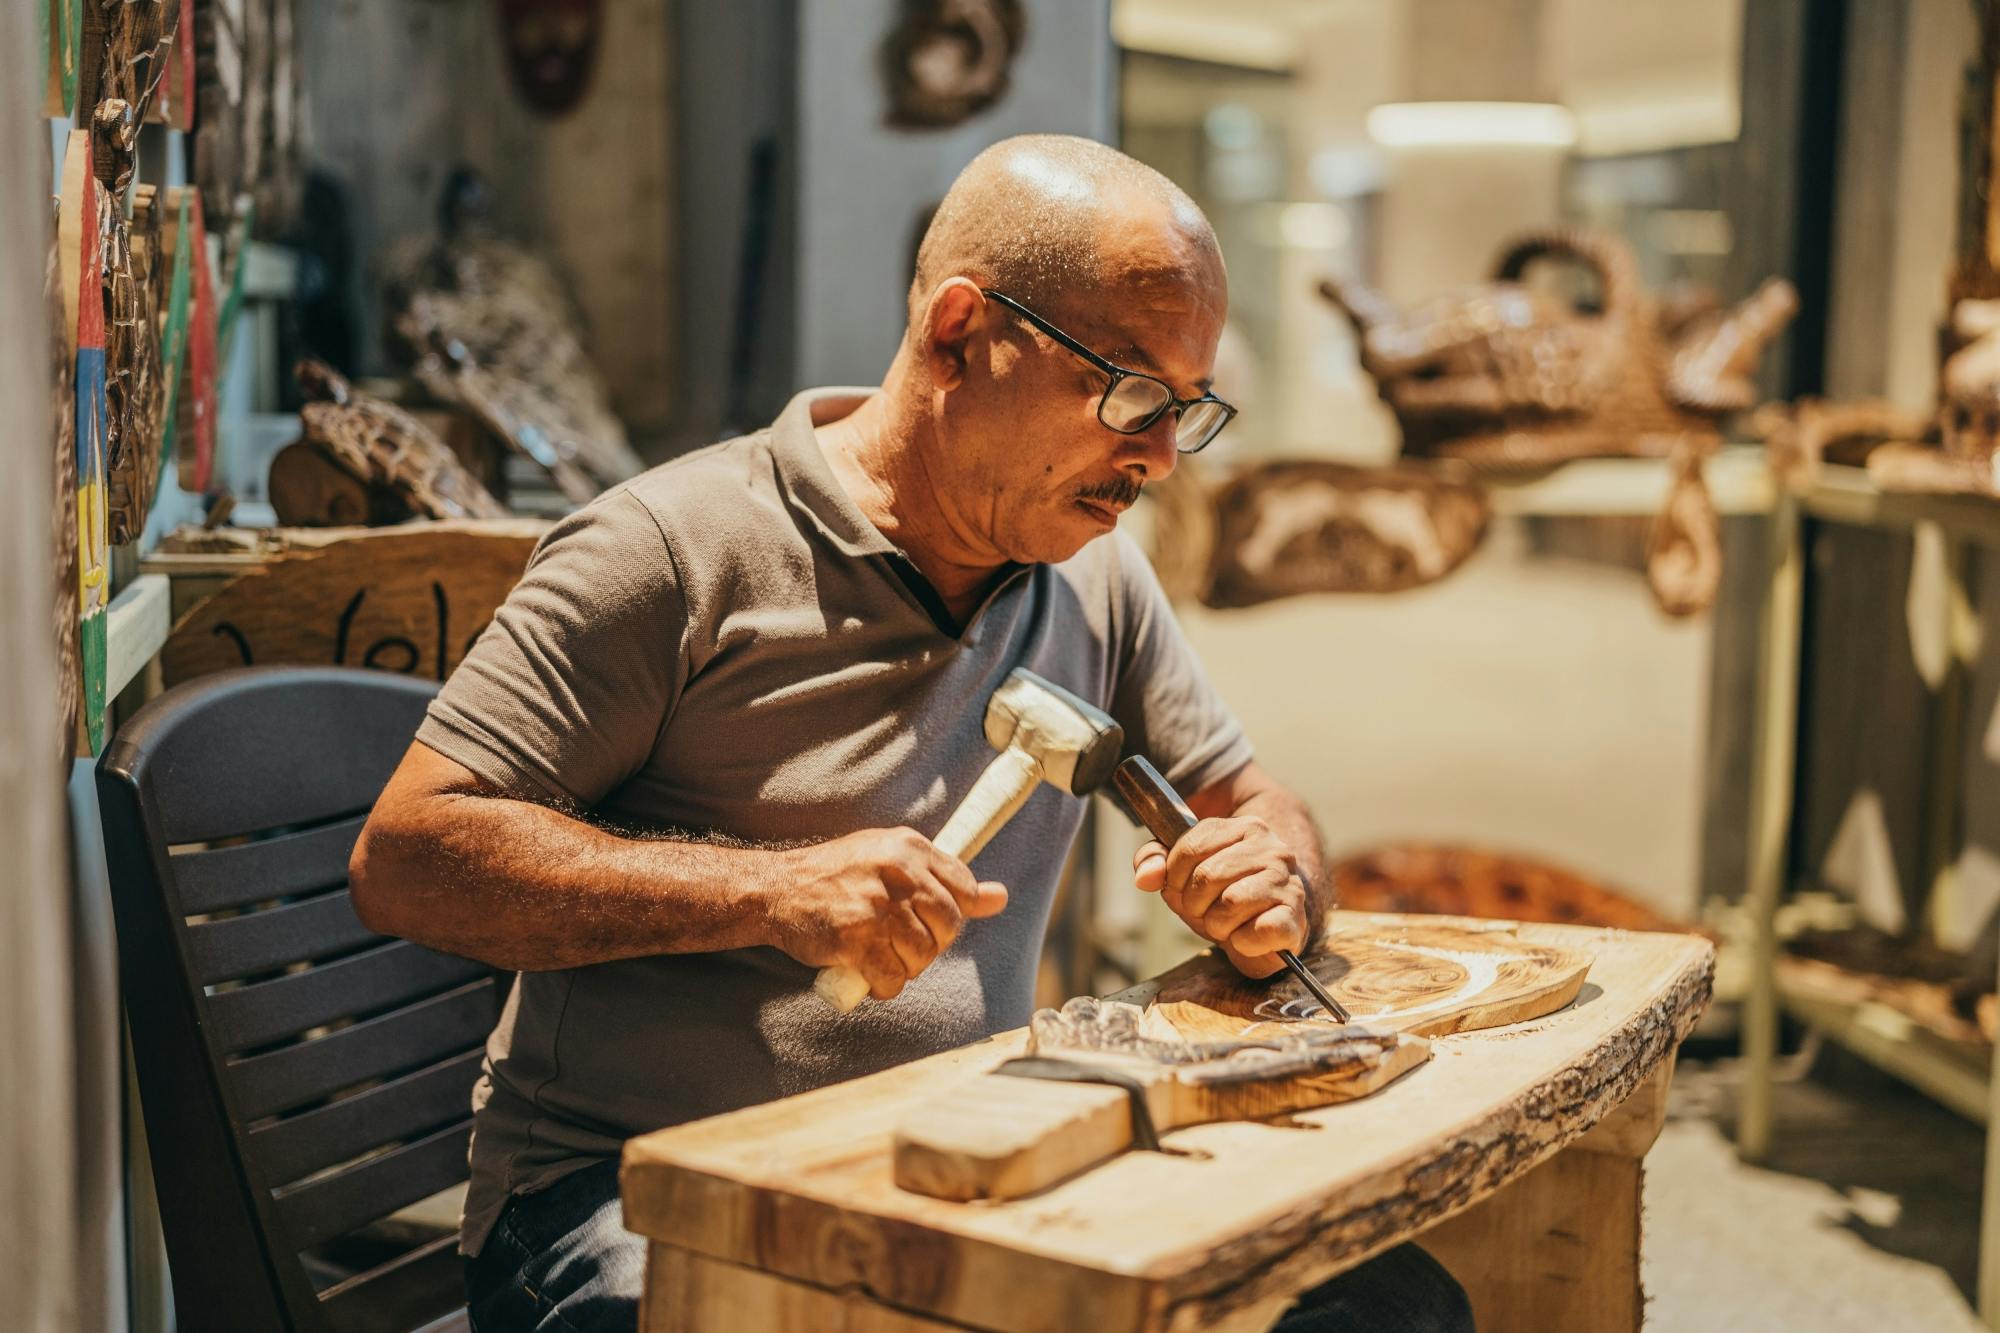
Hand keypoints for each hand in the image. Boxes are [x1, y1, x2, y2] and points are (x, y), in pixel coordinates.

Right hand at [769, 827, 1007, 999]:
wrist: (776, 889)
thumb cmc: (838, 876)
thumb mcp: (892, 860)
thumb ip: (944, 878)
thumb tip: (1001, 898)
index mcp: (909, 847)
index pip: (964, 888)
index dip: (951, 915)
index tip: (928, 922)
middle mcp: (897, 871)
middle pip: (947, 926)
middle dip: (930, 946)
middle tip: (901, 946)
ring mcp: (877, 905)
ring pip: (922, 956)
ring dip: (905, 968)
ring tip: (882, 958)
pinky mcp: (855, 937)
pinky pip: (892, 978)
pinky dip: (884, 986)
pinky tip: (869, 975)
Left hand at [1133, 815, 1309, 978]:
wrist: (1269, 924)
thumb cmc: (1223, 894)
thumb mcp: (1184, 872)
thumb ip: (1156, 861)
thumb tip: (1144, 877)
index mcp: (1245, 827)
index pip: (1190, 847)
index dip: (1175, 875)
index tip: (1183, 888)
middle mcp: (1273, 849)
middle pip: (1207, 876)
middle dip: (1195, 903)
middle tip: (1205, 910)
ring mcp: (1288, 882)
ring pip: (1230, 902)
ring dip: (1217, 924)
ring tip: (1225, 923)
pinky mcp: (1295, 918)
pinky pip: (1260, 931)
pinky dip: (1243, 941)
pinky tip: (1245, 936)